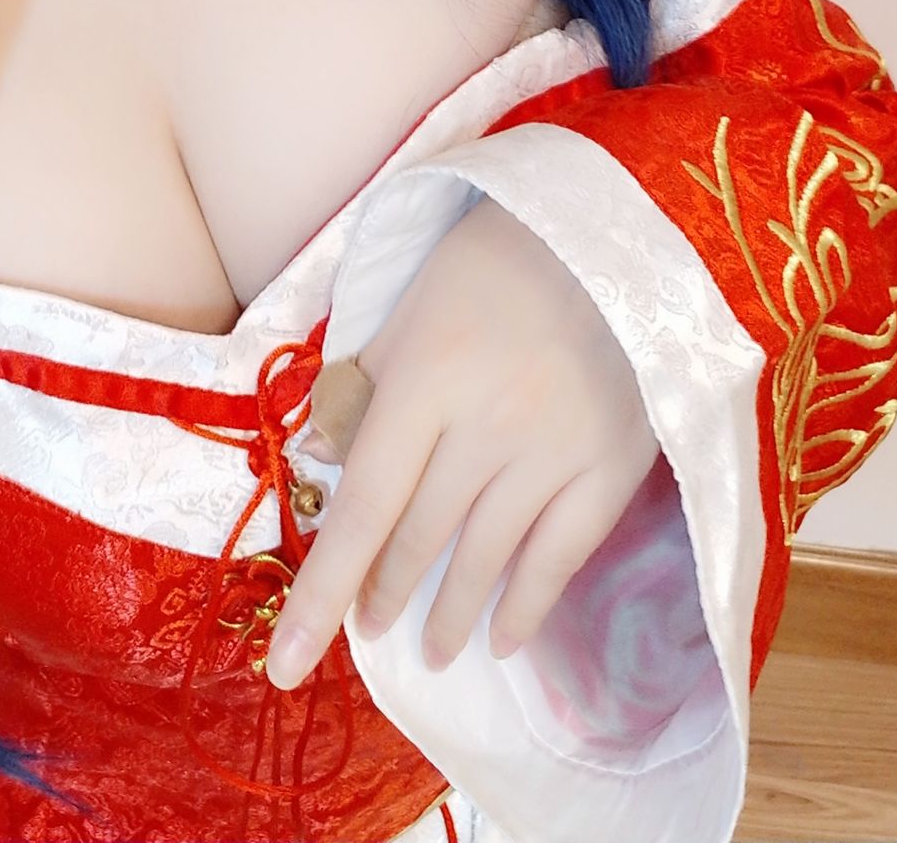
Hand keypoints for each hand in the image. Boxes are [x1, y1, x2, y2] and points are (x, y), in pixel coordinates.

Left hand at [265, 194, 658, 687]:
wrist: (614, 231)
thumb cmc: (494, 259)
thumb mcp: (411, 304)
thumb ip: (366, 381)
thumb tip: (321, 457)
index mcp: (424, 380)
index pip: (360, 508)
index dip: (320, 594)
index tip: (282, 665)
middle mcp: (484, 426)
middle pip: (419, 536)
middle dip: (383, 594)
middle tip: (366, 632)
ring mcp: (553, 451)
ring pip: (485, 558)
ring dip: (449, 614)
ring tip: (427, 650)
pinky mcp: (610, 465)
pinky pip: (561, 556)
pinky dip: (527, 605)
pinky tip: (504, 638)